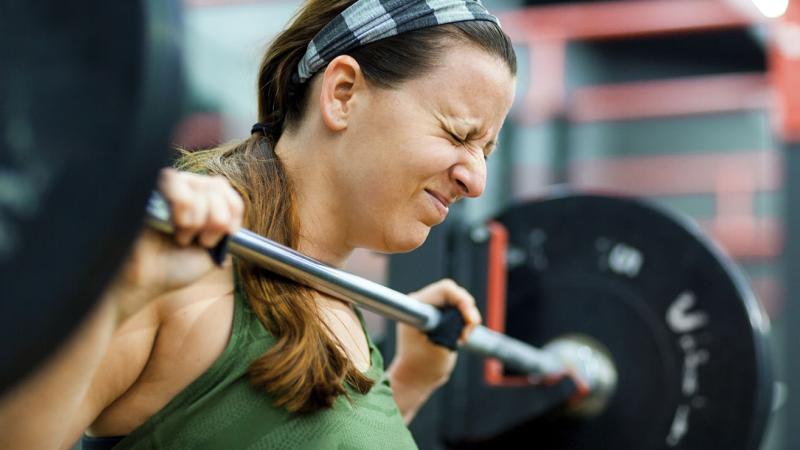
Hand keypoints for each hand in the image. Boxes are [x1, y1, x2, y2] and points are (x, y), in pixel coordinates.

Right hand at [108, 168, 243, 321]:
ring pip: (199, 185)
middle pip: (217, 185)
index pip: (226, 188)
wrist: (143, 282)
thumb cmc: (173, 267)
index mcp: (200, 201)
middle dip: (217, 219)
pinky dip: (184, 205)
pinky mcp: (146, 187)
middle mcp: (183, 189)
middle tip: (200, 240)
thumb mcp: (213, 251)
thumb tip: (233, 212)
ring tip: (182, 236)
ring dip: (198, 218)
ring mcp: (164, 187)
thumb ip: (227, 228)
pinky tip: (175, 226)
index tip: (225, 235)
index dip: (233, 210)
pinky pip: (175, 180)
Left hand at [391, 279, 481, 390]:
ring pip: (457, 301)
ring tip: (462, 338)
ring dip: (466, 318)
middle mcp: (421, 302)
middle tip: (467, 333)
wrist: (415, 378)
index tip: (471, 321)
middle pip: (453, 293)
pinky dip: (464, 321)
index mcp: (416, 306)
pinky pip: (457, 310)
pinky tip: (460, 337)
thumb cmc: (423, 366)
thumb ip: (453, 327)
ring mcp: (429, 307)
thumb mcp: (441, 346)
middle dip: (467, 311)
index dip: (462, 301)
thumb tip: (469, 316)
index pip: (445, 290)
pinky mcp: (437, 315)